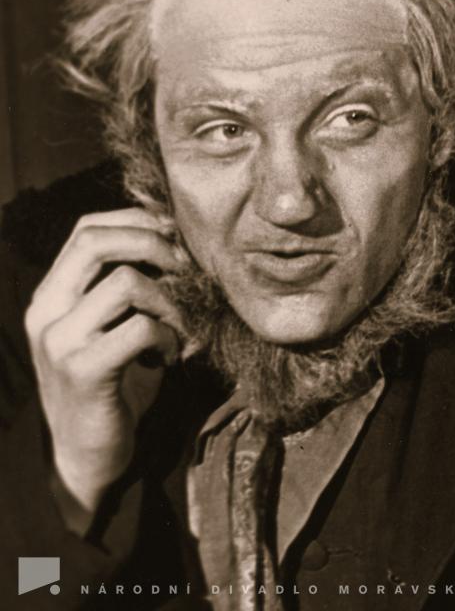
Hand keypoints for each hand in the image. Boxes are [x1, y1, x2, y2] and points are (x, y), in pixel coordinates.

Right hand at [25, 208, 182, 523]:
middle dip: (152, 244)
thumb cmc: (112, 383)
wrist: (86, 455)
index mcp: (51, 293)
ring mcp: (60, 341)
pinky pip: (139, 329)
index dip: (134, 221)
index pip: (85, 230)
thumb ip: (125, 286)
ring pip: (125, 283)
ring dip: (168, 300)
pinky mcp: (84, 372)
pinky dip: (168, 337)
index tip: (174, 235)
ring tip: (179, 327)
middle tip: (184, 268)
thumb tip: (175, 242)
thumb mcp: (111, 326)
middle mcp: (46, 311)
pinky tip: (171, 357)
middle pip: (96, 243)